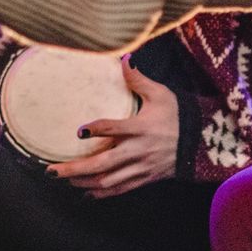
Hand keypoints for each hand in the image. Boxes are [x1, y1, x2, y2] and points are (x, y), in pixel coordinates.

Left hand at [46, 62, 176, 198]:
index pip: (115, 129)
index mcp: (141, 128)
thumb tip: (124, 57)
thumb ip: (138, 79)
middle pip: (102, 164)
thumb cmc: (178, 115)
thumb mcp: (161, 94)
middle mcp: (138, 150)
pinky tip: (85, 192)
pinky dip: (101, 193)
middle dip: (74, 169)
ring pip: (107, 181)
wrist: (201, 142)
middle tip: (51, 170)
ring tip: (63, 178)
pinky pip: (119, 189)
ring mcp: (140, 167)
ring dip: (82, 182)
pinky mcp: (144, 178)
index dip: (96, 130)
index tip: (79, 131)